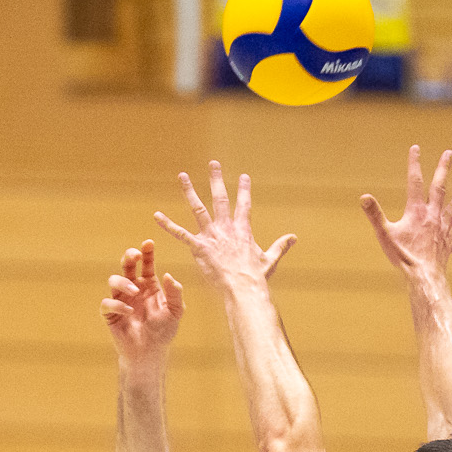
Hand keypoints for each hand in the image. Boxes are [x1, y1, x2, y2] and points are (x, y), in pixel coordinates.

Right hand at [101, 240, 182, 373]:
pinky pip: (107, 303)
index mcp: (149, 285)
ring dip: (124, 282)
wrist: (150, 353)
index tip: (149, 243)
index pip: (146, 264)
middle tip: (135, 256)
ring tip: (135, 291)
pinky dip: (117, 304)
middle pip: (126, 266)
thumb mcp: (176, 311)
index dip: (146, 252)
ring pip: (114, 280)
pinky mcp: (110, 314)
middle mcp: (133, 289)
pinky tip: (129, 311)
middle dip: (128, 257)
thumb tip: (169, 275)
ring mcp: (121, 300)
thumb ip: (175, 293)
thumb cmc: (164, 331)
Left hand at [155, 162, 295, 295]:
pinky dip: (168, 225)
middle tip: (213, 164)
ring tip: (182, 176)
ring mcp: (211, 236)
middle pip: (220, 198)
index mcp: (243, 230)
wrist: (243, 288)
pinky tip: (157, 216)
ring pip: (198, 208)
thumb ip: (280, 246)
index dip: (244, 190)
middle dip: (216, 180)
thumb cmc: (256, 277)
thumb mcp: (270, 260)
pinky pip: (181, 234)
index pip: (244, 205)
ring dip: (189, 191)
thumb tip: (294, 237)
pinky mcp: (199, 247)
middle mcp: (226, 228)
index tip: (244, 176)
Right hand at [360, 145, 451, 279]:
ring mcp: (443, 230)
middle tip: (449, 153)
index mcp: (417, 212)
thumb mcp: (385, 234)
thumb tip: (364, 197)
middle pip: (440, 188)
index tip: (416, 148)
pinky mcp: (448, 245)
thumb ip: (375, 214)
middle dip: (444, 170)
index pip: (415, 182)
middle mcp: (433, 217)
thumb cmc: (403, 257)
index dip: (414, 164)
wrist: (423, 276)